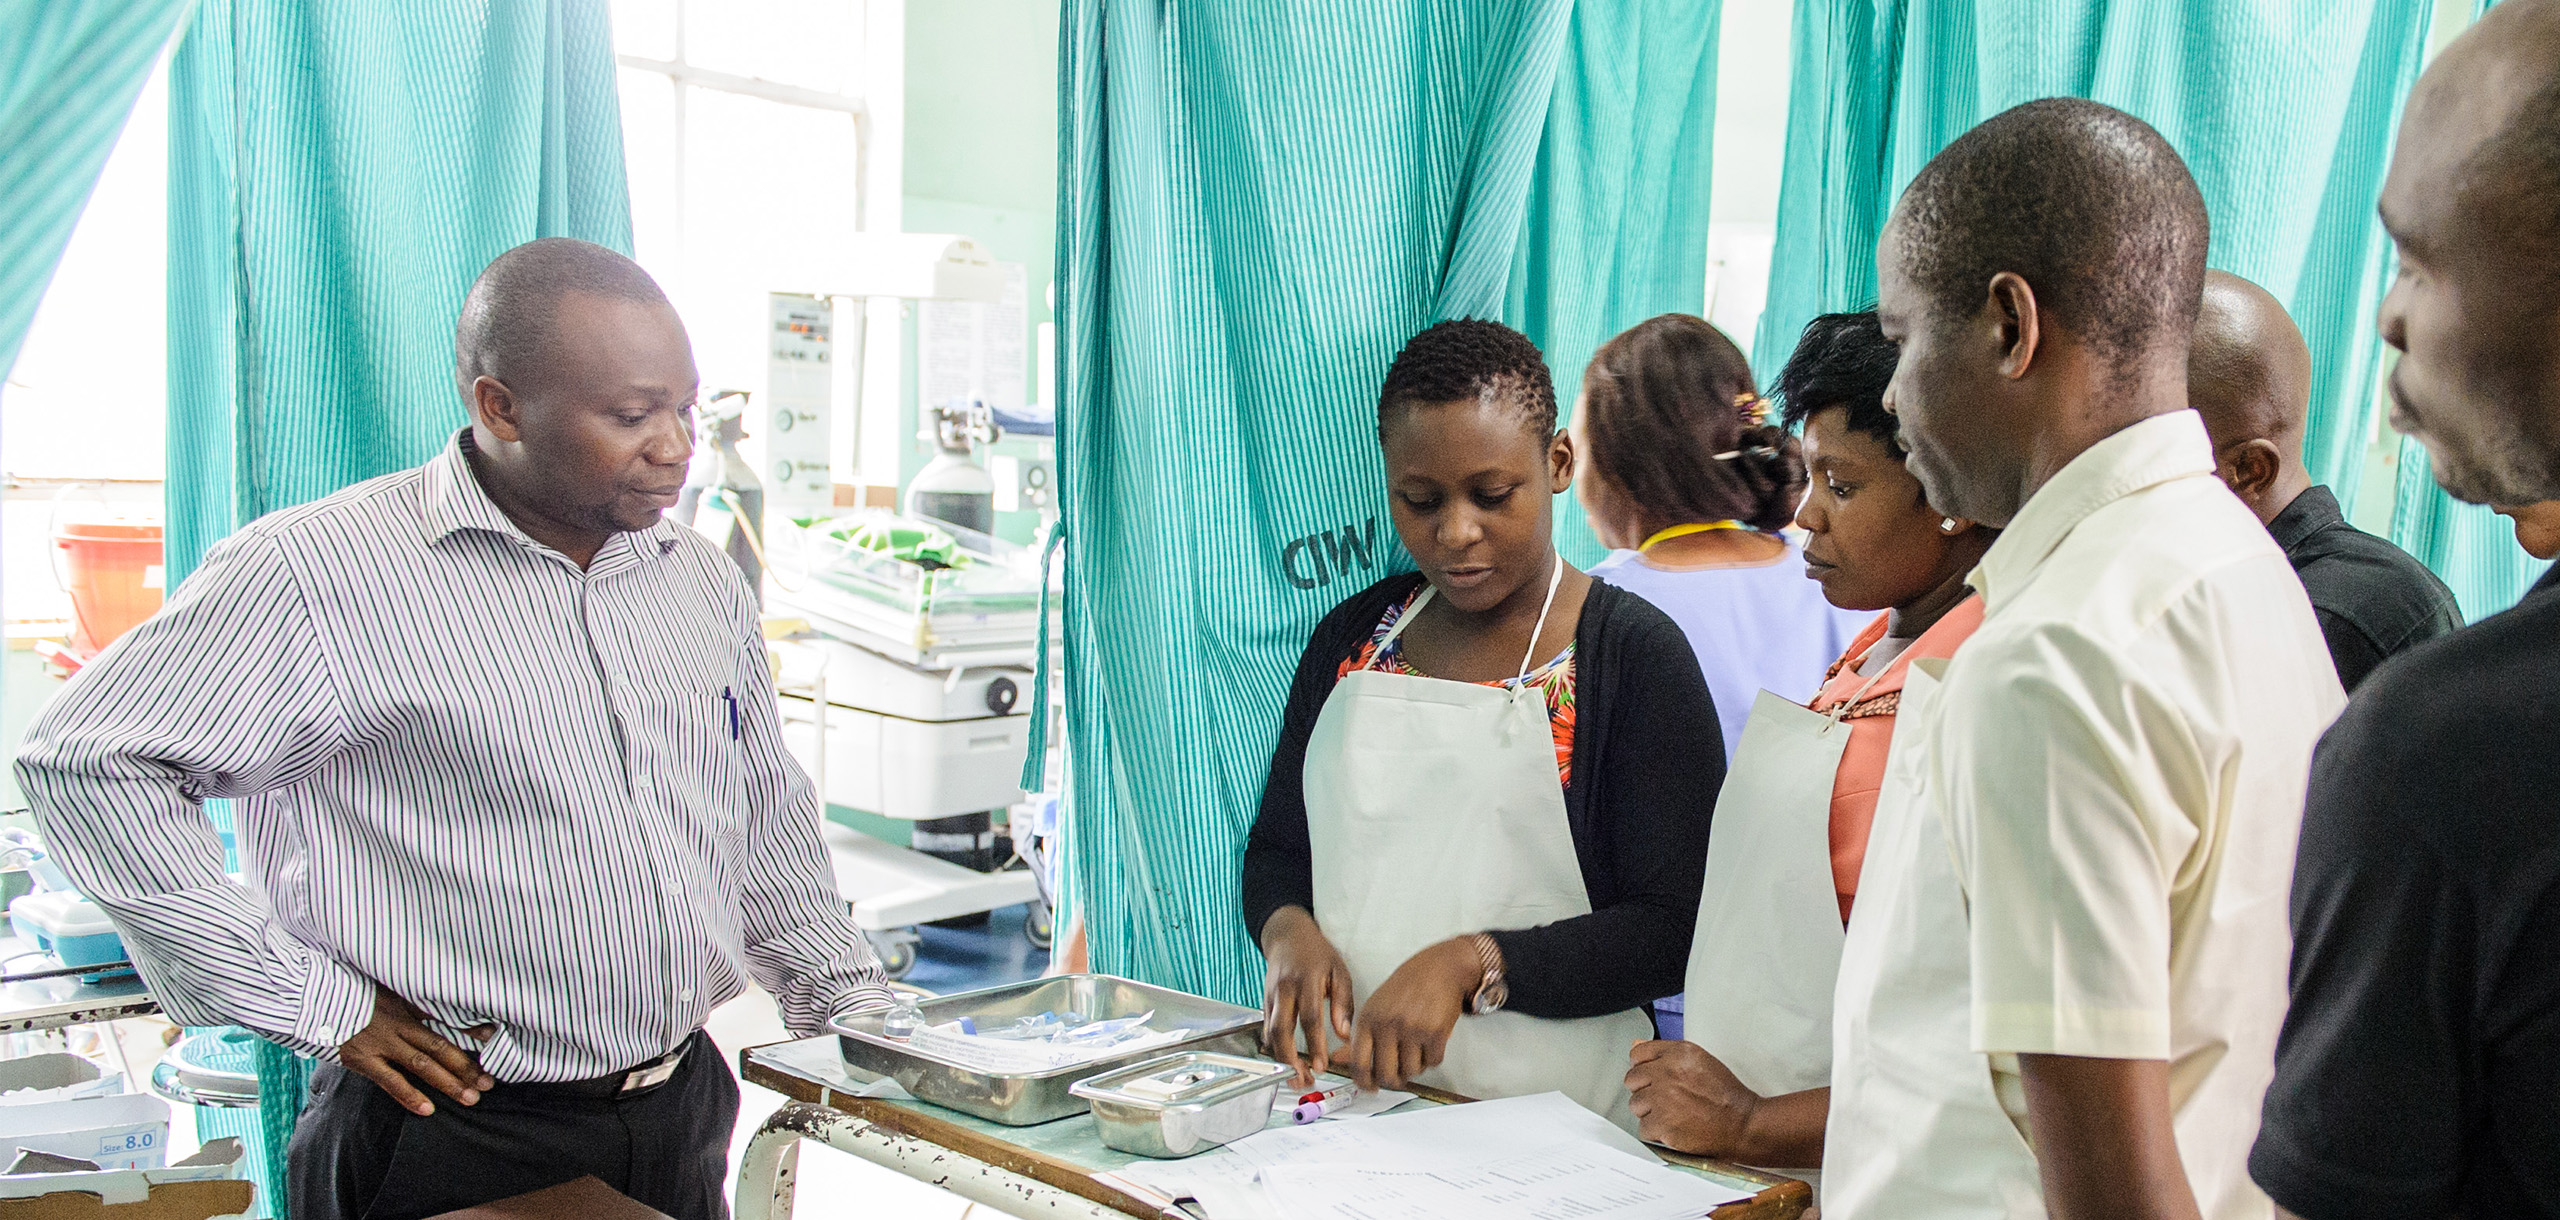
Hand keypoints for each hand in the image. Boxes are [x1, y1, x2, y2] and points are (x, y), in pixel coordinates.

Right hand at [338, 985, 496, 1116]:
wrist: (314, 999)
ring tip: (470, 1098)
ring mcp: (382, 1042)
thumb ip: (408, 1002)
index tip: (494, 1036)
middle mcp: (399, 1023)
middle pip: (440, 1046)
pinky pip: (390, 1081)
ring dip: (447, 1082)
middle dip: (466, 1065)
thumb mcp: (384, 992)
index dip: (470, 1027)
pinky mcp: (363, 1059)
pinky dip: (409, 1095)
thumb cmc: (351, 996)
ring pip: (422, 1064)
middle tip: (489, 1083)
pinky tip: (427, 1109)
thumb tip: (435, 1008)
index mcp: (407, 1006)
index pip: (446, 1017)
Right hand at [1260, 907, 1353, 1086]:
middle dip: (1290, 1059)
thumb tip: (1345, 1034)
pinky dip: (1274, 1049)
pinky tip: (1286, 1063)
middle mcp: (1285, 989)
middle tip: (1303, 1079)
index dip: (1314, 1044)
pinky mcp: (1264, 1002)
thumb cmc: (1317, 954)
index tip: (1321, 1065)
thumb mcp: (1338, 971)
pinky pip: (1266, 1029)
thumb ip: (1343, 1002)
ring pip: (1269, 1032)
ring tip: (1296, 1077)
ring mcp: (1271, 996)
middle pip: (1281, 1029)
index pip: (1309, 1017)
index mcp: (1306, 980)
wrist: (1287, 936)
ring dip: (1280, 1059)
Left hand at [1344, 938, 1477, 1090]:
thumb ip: (1358, 1036)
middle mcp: (1388, 1025)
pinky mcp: (1436, 1033)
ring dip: (1415, 1068)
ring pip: (1411, 1072)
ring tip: (1416, 1051)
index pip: (1359, 1063)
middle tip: (1398, 1076)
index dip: (1363, 1082)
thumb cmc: (1406, 988)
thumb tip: (1338, 1060)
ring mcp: (1412, 1030)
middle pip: (1386, 1075)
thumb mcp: (1376, 1007)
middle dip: (1393, 1081)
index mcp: (1368, 1019)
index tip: (1369, 1088)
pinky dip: (1433, 1058)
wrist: (1438, 968)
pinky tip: (1430, 1043)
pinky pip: (1433, 1063)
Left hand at [1625, 1040, 1759, 1155]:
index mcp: (1678, 1053)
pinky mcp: (1662, 1124)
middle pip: (1632, 1080)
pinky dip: (1656, 1133)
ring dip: (1649, 1112)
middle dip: (1645, 1090)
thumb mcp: (1700, 1061)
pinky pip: (1643, 1128)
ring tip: (1672, 1115)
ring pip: (1635, 1105)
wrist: (1743, 1124)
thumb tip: (1637, 1046)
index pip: (1637, 1055)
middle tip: (1665, 1100)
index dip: (1643, 1068)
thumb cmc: (1726, 1096)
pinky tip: (1674, 1128)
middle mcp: (1668, 1073)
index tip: (1651, 1078)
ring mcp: (1663, 1099)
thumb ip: (1667, 1054)